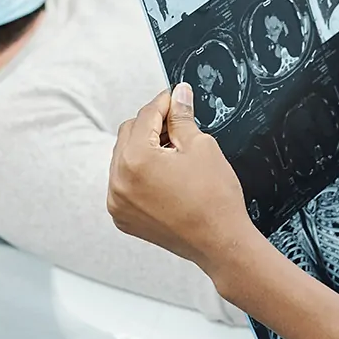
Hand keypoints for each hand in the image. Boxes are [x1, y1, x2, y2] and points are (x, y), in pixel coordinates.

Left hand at [108, 84, 260, 278]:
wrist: (221, 243)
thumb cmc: (215, 199)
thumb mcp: (201, 147)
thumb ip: (182, 117)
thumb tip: (178, 95)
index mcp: (136, 159)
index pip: (145, 116)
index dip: (163, 103)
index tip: (175, 97)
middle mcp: (119, 180)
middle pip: (128, 134)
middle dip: (151, 125)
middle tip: (177, 124)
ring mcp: (118, 202)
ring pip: (123, 158)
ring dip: (143, 148)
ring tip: (172, 152)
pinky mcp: (122, 217)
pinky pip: (123, 183)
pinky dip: (138, 173)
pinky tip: (163, 174)